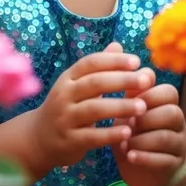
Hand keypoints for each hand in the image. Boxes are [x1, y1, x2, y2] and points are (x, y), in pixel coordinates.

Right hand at [28, 42, 154, 171]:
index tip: (136, 61)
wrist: (39, 139)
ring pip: (94, 109)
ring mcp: (65, 118)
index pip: (90, 63)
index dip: (113, 60)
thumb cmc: (66, 107)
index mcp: (68, 78)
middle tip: (146, 80)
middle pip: (94, 83)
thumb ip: (99, 68)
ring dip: (120, 107)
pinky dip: (110, 134)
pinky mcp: (69, 140)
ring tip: (143, 106)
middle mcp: (64, 95)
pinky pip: (91, 136)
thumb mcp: (77, 85)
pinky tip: (128, 132)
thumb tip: (118, 45)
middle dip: (122, 80)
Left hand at [112, 80, 185, 185]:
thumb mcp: (127, 110)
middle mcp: (178, 122)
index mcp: (167, 104)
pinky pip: (164, 161)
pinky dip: (144, 158)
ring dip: (142, 140)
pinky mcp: (174, 166)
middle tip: (128, 124)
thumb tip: (128, 58)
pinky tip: (129, 157)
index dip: (148, 96)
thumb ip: (130, 90)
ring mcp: (179, 144)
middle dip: (147, 118)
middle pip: (173, 113)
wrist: (133, 166)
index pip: (168, 92)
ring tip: (124, 144)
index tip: (128, 102)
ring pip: (167, 137)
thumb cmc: (130, 131)